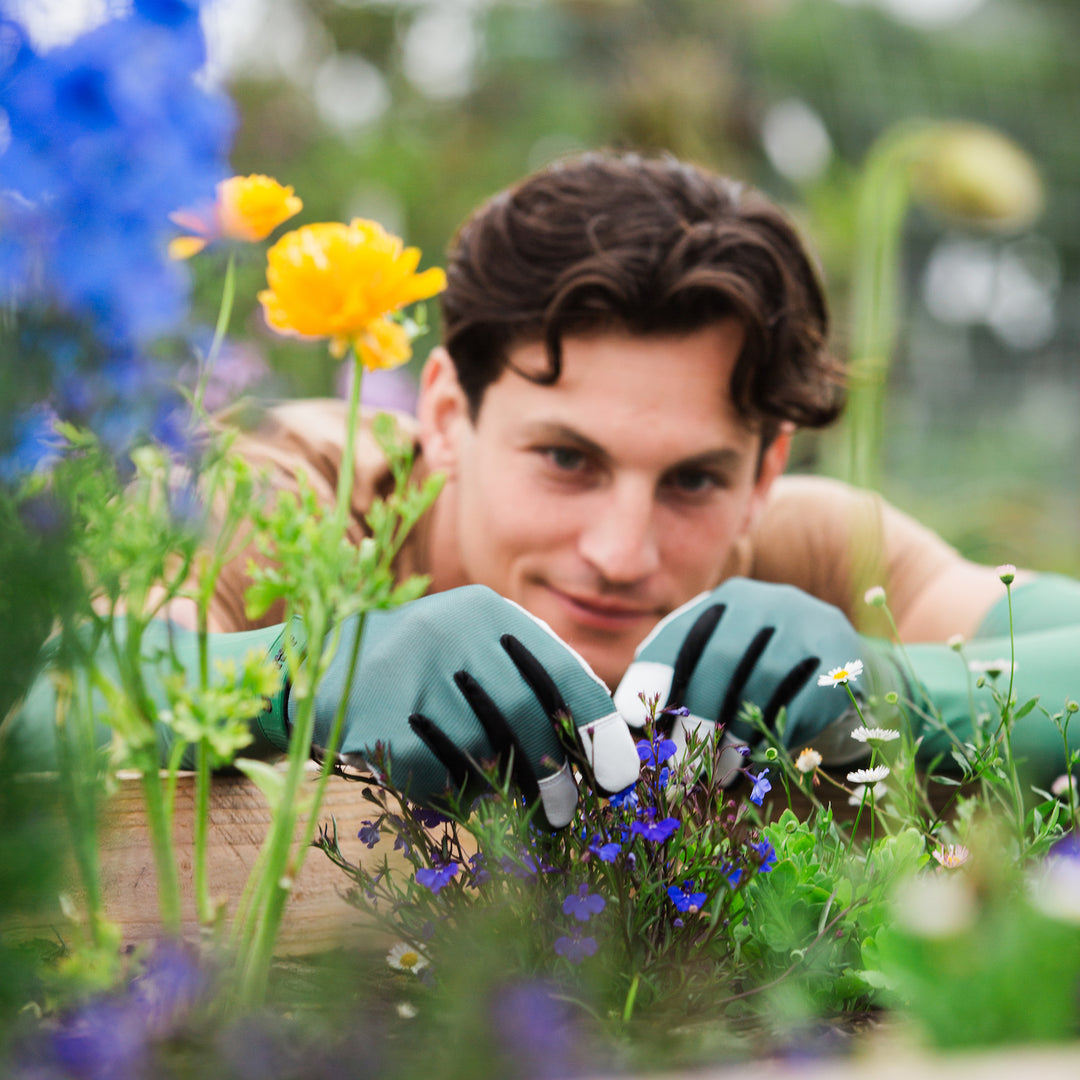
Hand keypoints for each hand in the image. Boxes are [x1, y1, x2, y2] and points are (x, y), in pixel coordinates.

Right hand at [293, 585, 640, 826]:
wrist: (322, 672)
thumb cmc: (423, 670)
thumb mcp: (474, 649)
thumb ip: (530, 679)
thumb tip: (603, 742)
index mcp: (484, 612)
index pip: (560, 672)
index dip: (596, 729)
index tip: (617, 777)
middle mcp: (449, 632)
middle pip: (525, 716)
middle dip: (554, 772)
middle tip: (567, 810)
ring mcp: (410, 676)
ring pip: (484, 752)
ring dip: (509, 793)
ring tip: (522, 812)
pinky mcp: (379, 723)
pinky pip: (438, 778)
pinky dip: (454, 797)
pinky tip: (452, 794)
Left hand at [612, 577, 865, 767]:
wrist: (837, 665)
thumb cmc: (758, 669)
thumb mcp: (717, 659)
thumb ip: (675, 674)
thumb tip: (630, 716)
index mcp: (730, 599)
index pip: (685, 636)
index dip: (658, 676)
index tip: (636, 719)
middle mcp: (769, 601)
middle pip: (722, 660)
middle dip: (697, 716)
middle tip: (679, 765)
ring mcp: (809, 625)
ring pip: (762, 684)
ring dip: (735, 736)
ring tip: (716, 771)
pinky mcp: (841, 659)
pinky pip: (802, 702)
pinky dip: (774, 737)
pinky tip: (756, 761)